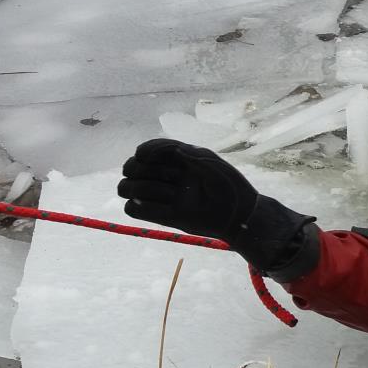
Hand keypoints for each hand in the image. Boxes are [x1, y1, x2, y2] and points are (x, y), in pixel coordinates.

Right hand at [117, 139, 319, 277]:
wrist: (240, 214)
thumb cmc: (228, 184)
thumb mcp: (206, 160)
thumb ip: (178, 151)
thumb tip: (144, 153)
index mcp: (177, 160)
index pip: (146, 150)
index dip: (144, 151)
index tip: (148, 155)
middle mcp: (166, 177)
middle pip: (131, 167)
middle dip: (139, 169)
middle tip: (170, 176)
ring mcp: (164, 196)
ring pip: (127, 187)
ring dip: (141, 188)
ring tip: (170, 193)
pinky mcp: (165, 216)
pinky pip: (134, 210)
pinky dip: (137, 206)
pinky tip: (158, 205)